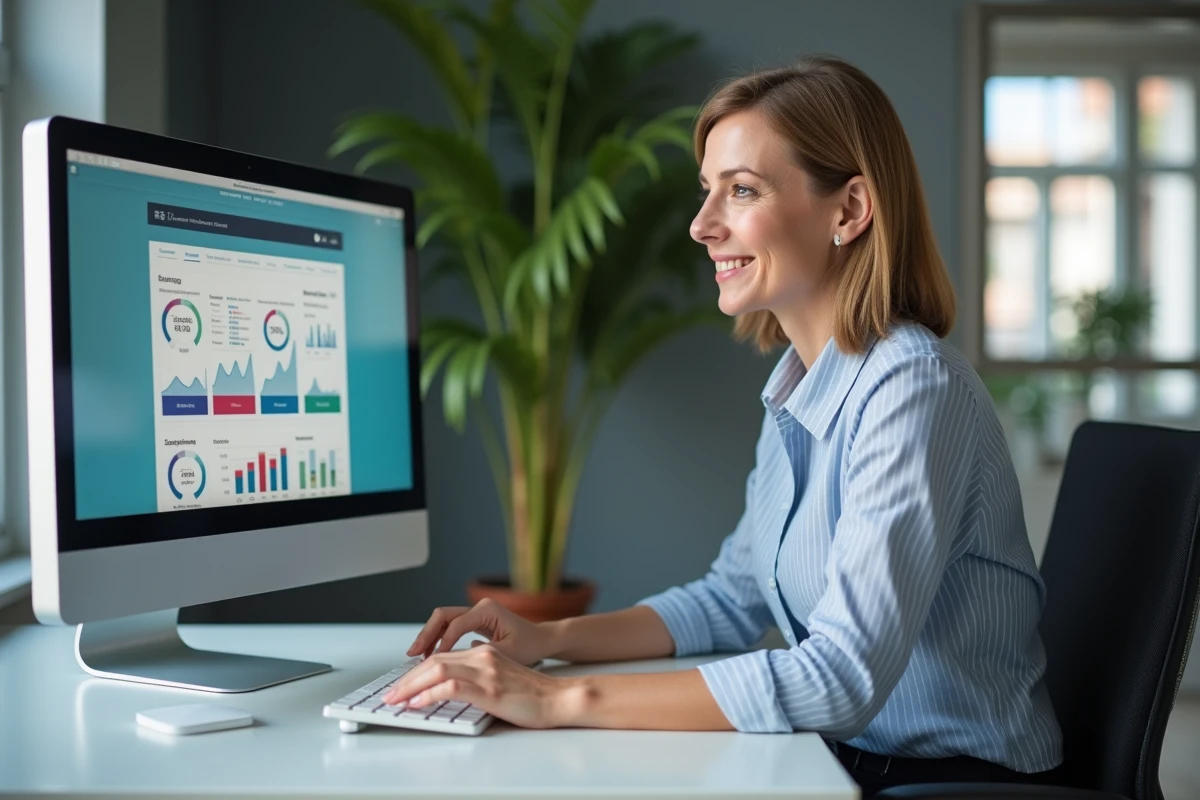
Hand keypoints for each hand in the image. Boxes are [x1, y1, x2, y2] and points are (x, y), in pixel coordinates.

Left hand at [382, 645, 579, 728]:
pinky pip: (450, 686)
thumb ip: (480, 676)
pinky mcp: (490, 688)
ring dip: (411, 686)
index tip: (401, 686)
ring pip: (437, 670)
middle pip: (434, 661)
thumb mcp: (502, 680)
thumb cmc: (534, 695)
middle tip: (389, 695)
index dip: (417, 672)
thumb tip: (455, 685)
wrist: (560, 699)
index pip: (441, 657)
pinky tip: (418, 703)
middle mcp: (482, 656)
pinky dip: (429, 694)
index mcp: (484, 653)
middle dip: (406, 679)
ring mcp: (486, 671)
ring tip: (396, 699)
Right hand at [406, 598, 553, 665]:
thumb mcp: (506, 654)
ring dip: (429, 636)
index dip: (441, 645)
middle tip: (412, 654)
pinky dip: (437, 638)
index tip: (431, 663)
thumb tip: (455, 665)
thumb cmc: (529, 646)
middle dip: (426, 634)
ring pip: (442, 620)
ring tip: (416, 656)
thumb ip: (480, 656)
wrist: (542, 640)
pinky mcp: (474, 621)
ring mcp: (475, 613)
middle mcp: (479, 608)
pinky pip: (449, 626)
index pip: (455, 625)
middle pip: (442, 616)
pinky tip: (429, 654)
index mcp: (488, 611)